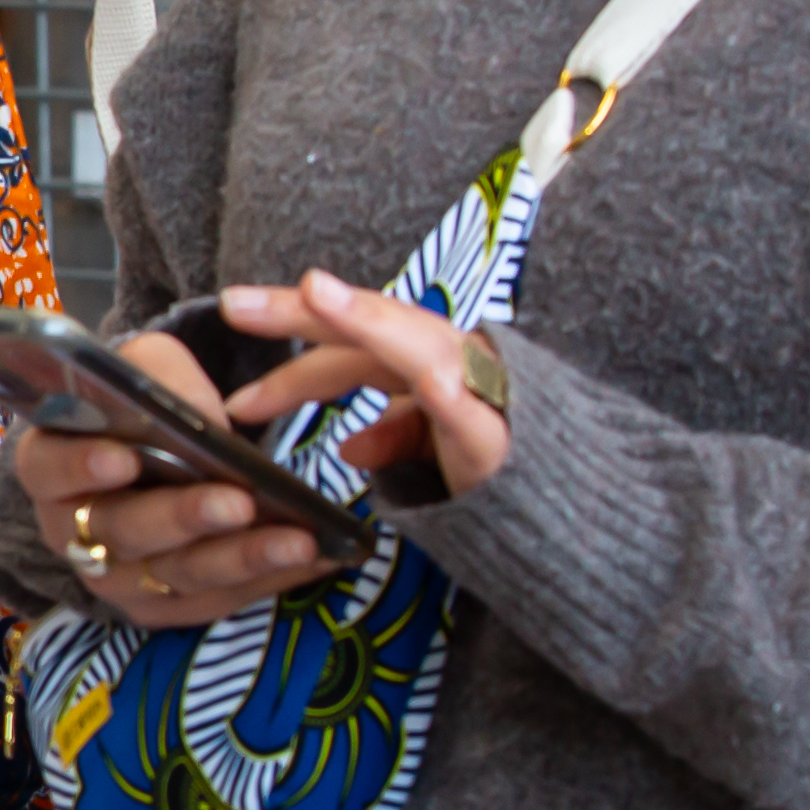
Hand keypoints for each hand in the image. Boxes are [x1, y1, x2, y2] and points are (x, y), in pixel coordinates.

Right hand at [0, 326, 336, 631]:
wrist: (153, 456)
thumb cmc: (140, 408)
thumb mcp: (147, 368)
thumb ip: (163, 379)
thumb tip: (202, 420)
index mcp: (49, 464)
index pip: (48, 468)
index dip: (80, 467)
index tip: (123, 459)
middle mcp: (73, 530)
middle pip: (121, 531)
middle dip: (183, 517)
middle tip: (237, 500)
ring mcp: (116, 577)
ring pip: (173, 576)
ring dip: (239, 558)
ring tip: (297, 539)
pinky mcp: (162, 607)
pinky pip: (214, 601)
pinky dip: (267, 580)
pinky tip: (313, 557)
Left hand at [212, 273, 513, 501]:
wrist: (577, 515)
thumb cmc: (508, 480)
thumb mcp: (437, 453)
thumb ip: (396, 435)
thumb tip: (352, 446)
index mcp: (425, 367)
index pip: (348, 346)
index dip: (290, 348)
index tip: (232, 344)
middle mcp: (451, 364)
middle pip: (368, 328)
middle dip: (303, 311)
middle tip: (235, 303)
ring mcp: (480, 392)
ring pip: (418, 344)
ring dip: (368, 318)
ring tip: (318, 294)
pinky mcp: (504, 435)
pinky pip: (473, 409)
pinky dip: (446, 390)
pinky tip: (422, 376)